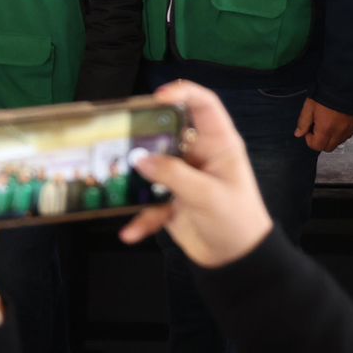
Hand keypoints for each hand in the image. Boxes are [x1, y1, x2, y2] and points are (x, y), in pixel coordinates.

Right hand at [119, 81, 273, 267]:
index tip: (156, 97)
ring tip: (116, 182)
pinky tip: (131, 232)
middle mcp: (196, 154)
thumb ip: (173, 175)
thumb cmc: (236, 220)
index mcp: (218, 144)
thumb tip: (139, 160)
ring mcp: (180, 176)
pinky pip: (146, 201)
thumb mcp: (208, 195)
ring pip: (149, 165)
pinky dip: (138, 217)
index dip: (182, 93)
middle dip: (143, 135)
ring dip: (134, 177)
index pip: (203, 105)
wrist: (236, 260)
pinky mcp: (168, 198)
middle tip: (120, 136)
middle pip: (165, 132)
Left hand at [294, 98, 352, 152]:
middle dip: (320, 141)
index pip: (316, 146)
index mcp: (326, 129)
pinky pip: (346, 136)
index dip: (309, 140)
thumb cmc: (325, 95)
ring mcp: (348, 130)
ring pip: (338, 143)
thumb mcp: (309, 107)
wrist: (345, 87)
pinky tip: (335, 123)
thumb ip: (303, 122)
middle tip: (316, 128)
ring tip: (326, 124)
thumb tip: (298, 134)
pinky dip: (339, 134)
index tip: (308, 130)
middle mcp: (338, 132)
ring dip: (330, 138)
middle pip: (328, 148)